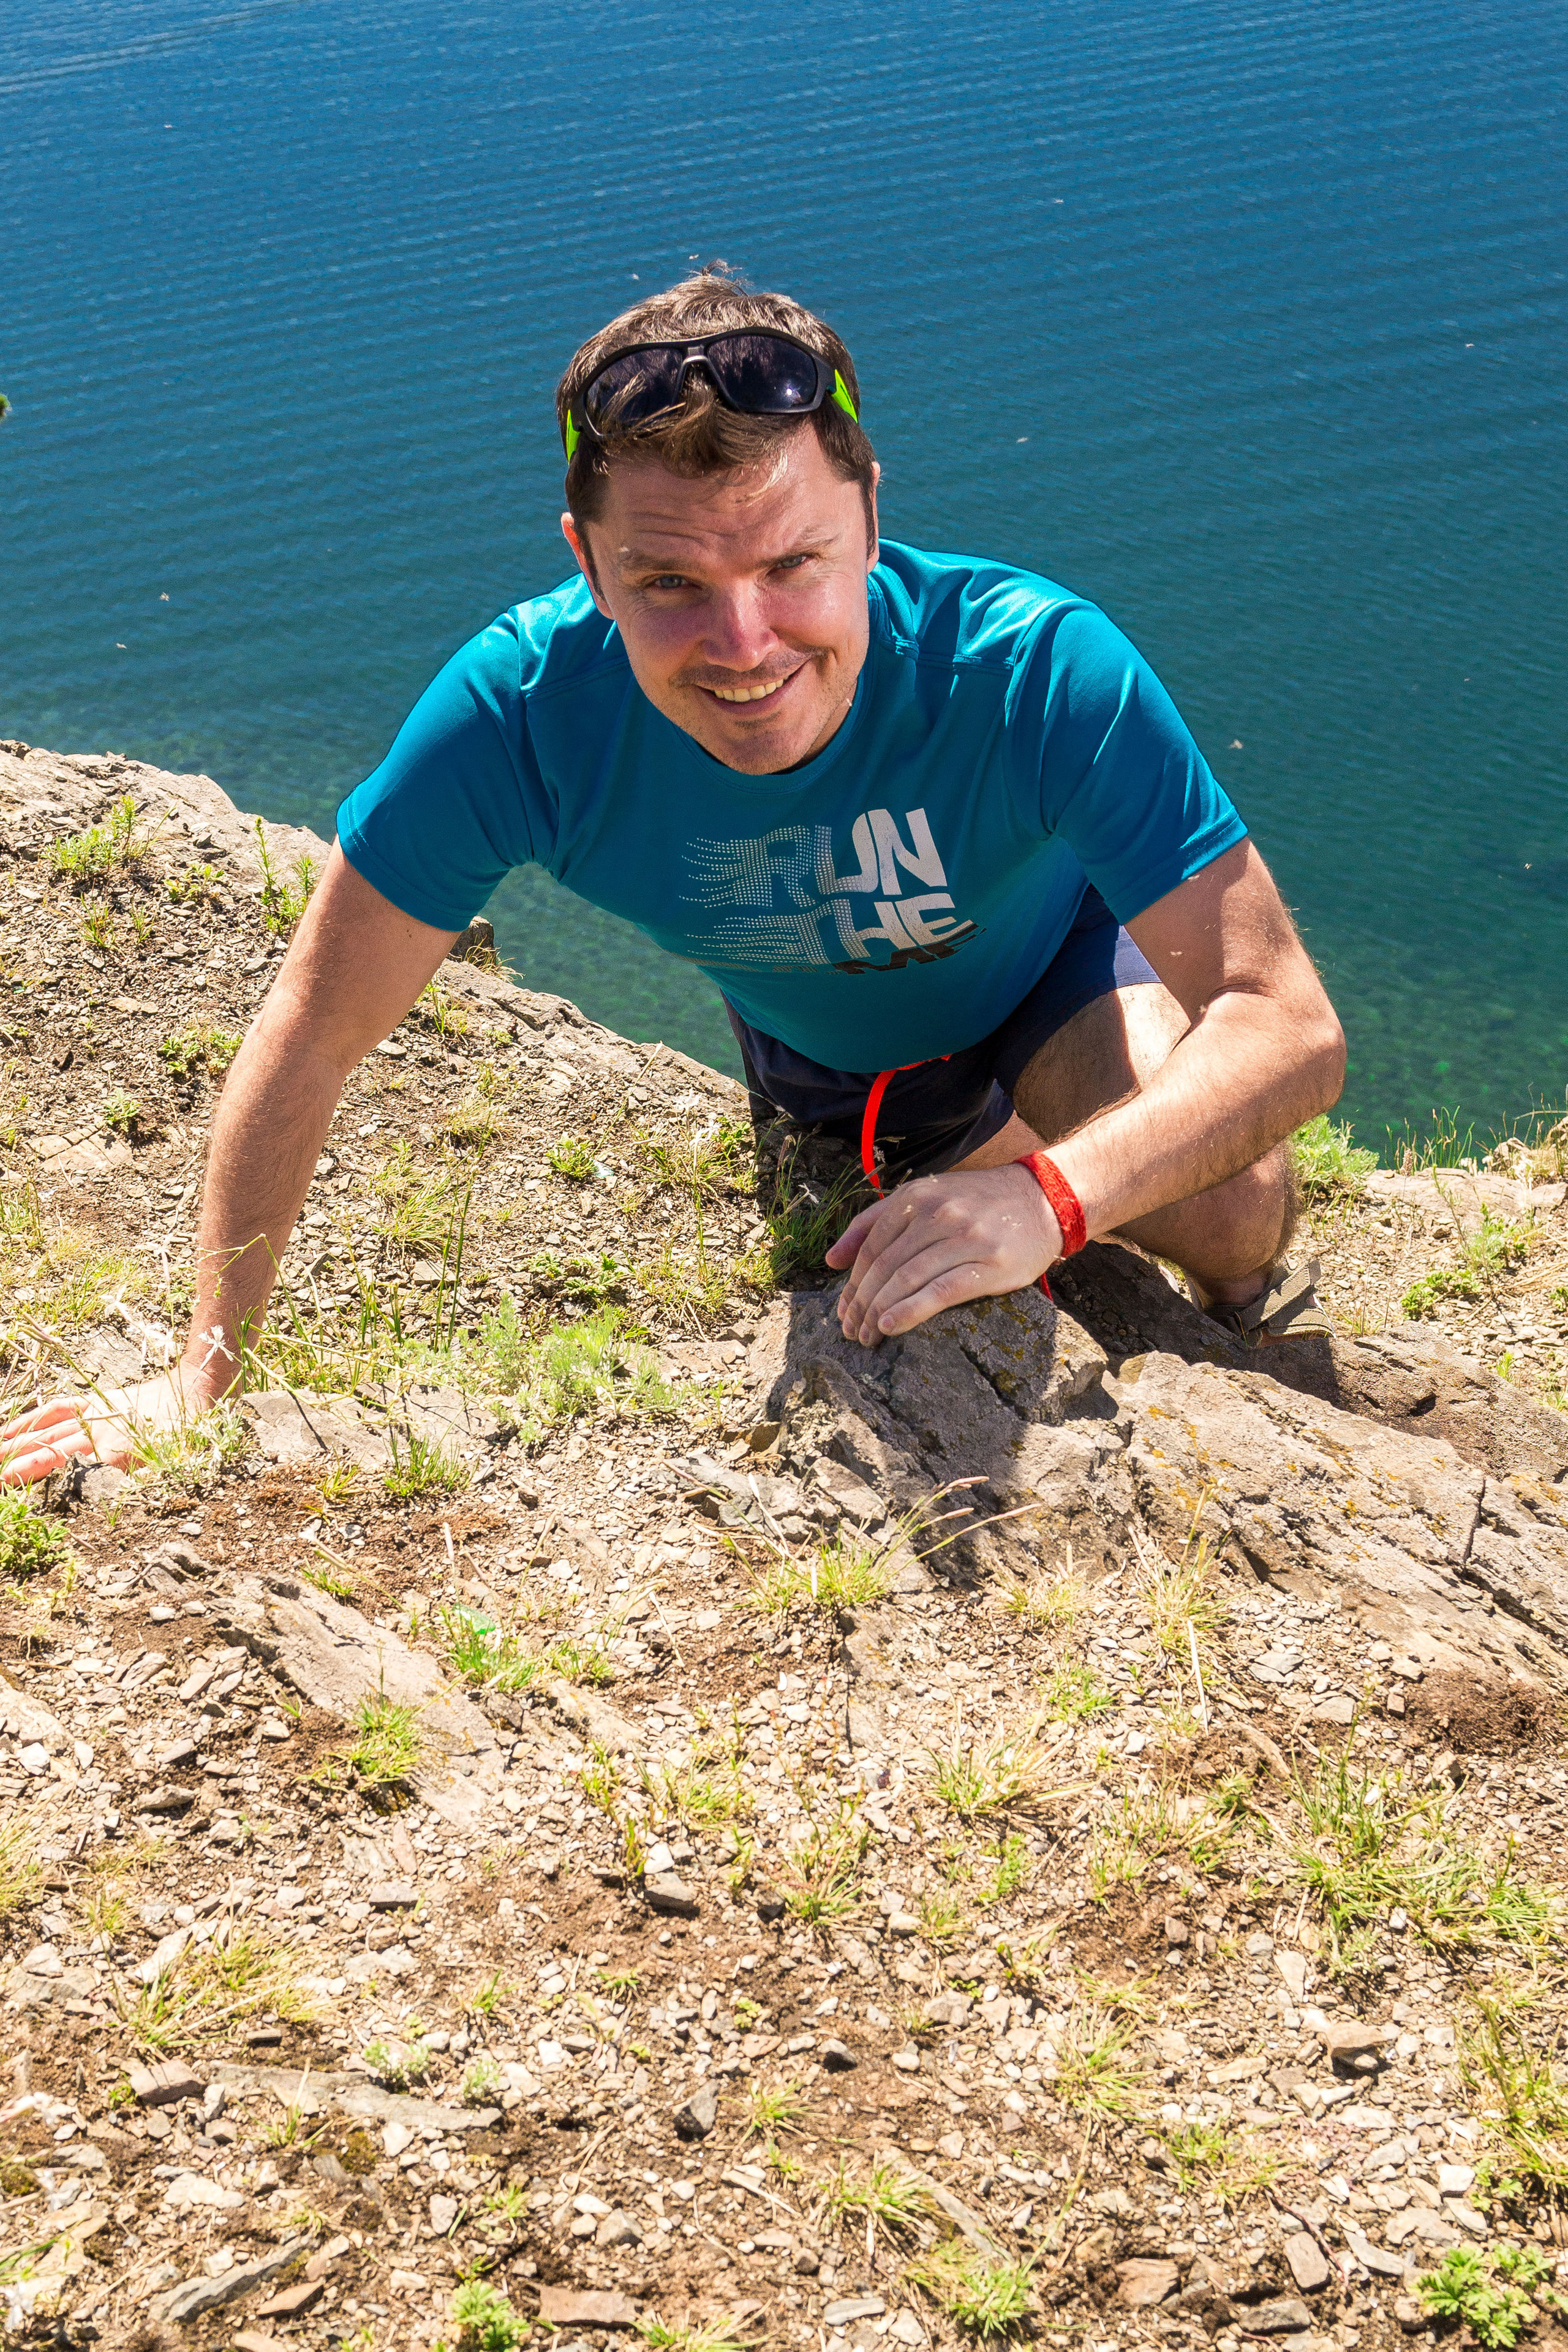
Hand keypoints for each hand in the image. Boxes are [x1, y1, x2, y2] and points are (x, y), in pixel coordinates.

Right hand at [0, 1368, 222, 1486]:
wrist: (193, 1391)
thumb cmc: (186, 1436)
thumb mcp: (171, 1467)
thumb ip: (137, 1485)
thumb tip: (104, 1498)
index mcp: (117, 1454)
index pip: (68, 1473)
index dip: (39, 1482)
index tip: (11, 1491)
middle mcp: (99, 1434)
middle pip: (49, 1453)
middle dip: (16, 1469)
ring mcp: (94, 1415)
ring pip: (46, 1432)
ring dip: (15, 1446)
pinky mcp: (93, 1402)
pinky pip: (56, 1409)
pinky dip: (32, 1419)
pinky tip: (9, 1430)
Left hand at [826, 1165, 1060, 1345]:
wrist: (1044, 1200)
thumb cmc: (977, 1204)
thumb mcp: (925, 1198)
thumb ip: (875, 1222)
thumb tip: (830, 1260)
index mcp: (917, 1197)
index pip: (871, 1247)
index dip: (852, 1283)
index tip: (842, 1311)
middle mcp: (938, 1214)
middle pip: (885, 1266)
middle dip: (861, 1303)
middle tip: (850, 1332)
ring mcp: (965, 1238)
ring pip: (908, 1279)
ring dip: (879, 1312)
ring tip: (866, 1336)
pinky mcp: (990, 1265)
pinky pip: (941, 1291)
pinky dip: (911, 1310)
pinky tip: (891, 1326)